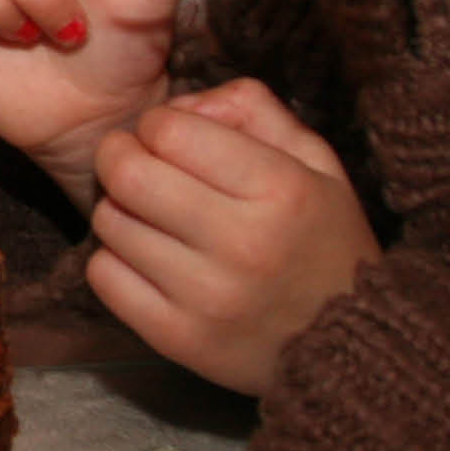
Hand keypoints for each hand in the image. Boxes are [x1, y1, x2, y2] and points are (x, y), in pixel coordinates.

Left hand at [85, 78, 376, 394]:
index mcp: (281, 190)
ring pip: (109, 222)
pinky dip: (114, 259)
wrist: (347, 346)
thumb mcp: (315, 160)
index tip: (166, 138)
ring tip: (151, 217)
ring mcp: (207, 297)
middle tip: (137, 165)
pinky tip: (147, 258)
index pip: (169, 131)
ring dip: (119, 209)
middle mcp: (243, 243)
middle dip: (120, 157)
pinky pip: (102, 276)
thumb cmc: (324, 241)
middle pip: (127, 174)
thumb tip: (181, 104)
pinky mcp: (177, 338)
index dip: (156, 125)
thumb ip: (251, 108)